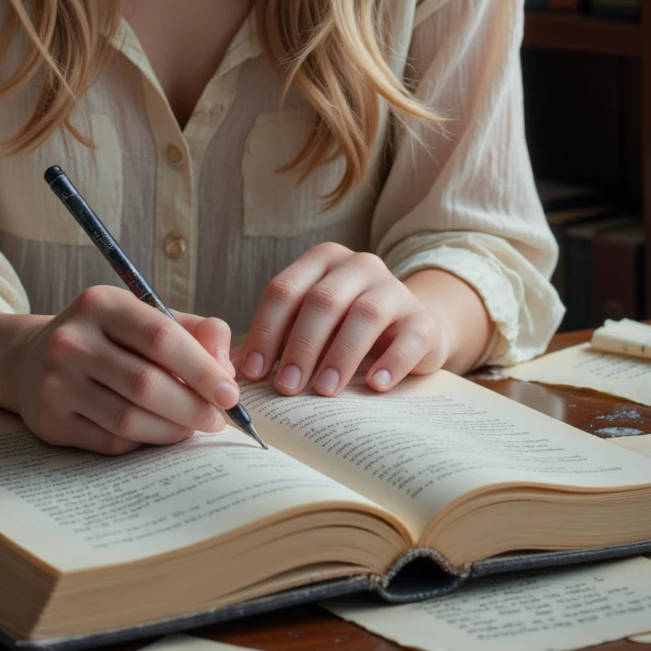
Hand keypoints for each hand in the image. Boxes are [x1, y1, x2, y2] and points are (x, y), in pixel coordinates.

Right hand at [6, 285, 239, 454]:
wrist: (29, 359)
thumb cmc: (105, 338)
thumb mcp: (142, 317)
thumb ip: (193, 332)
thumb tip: (227, 367)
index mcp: (101, 304)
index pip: (161, 337)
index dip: (202, 368)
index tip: (229, 392)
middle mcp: (72, 340)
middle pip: (146, 383)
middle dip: (192, 406)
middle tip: (217, 418)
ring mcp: (56, 383)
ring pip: (129, 418)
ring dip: (172, 429)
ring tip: (192, 427)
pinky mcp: (51, 421)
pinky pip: (111, 441)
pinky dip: (145, 441)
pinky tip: (159, 433)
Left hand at [239, 243, 450, 395]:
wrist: (410, 331)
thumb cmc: (344, 330)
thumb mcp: (308, 326)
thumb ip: (272, 340)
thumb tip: (228, 370)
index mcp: (321, 261)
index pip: (284, 290)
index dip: (265, 331)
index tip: (254, 372)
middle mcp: (358, 265)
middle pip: (322, 301)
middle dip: (300, 346)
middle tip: (287, 387)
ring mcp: (394, 289)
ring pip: (364, 315)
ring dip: (341, 355)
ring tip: (325, 390)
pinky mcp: (422, 320)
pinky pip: (408, 337)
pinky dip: (391, 361)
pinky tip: (375, 385)